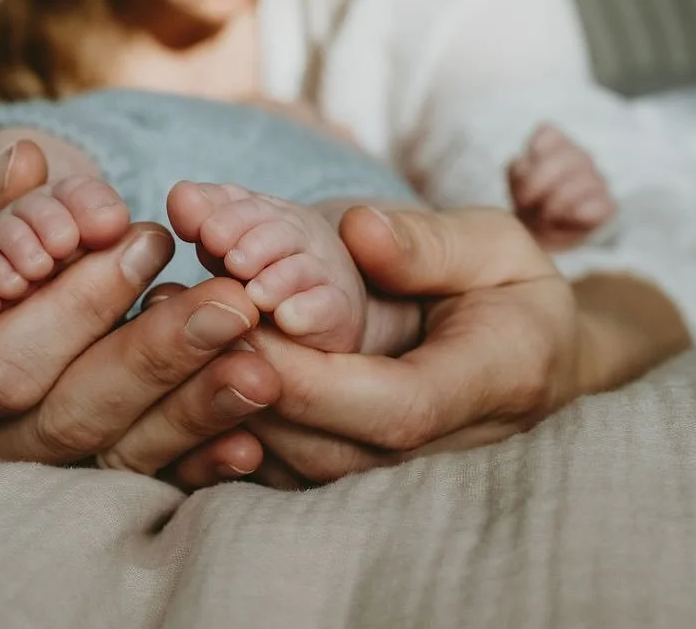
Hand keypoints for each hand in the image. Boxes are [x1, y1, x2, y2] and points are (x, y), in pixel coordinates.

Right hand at [0, 142, 281, 476]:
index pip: (4, 362)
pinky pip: (137, 484)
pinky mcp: (67, 488)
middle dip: (155, 359)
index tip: (150, 240)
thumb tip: (24, 163)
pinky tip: (249, 442)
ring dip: (193, 414)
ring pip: (112, 459)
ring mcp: (14, 479)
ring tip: (259, 365)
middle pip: (69, 420)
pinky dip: (194, 463)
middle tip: (232, 303)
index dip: (82, 305)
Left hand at [165, 205, 686, 490]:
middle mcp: (431, 441)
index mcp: (482, 386)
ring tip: (161, 334)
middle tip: (174, 325)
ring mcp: (389, 461)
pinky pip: (285, 460)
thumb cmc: (515, 287)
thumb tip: (361, 232)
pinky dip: (227, 424)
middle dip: (245, 388)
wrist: (534, 348)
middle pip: (327, 445)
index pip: (391, 408)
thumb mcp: (496, 243)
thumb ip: (432, 243)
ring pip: (295, 463)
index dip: (314, 380)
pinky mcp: (352, 456)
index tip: (248, 332)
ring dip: (222, 405)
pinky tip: (175, 370)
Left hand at [509, 123, 617, 250]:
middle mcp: (580, 156)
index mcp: (556, 143)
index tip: (522, 175)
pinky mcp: (608, 205)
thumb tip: (527, 167)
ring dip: (556, 202)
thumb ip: (519, 169)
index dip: (532, 154)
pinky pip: (598, 205)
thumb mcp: (516, 182)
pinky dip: (575, 215)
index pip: (547, 133)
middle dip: (539, 182)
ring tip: (544, 214)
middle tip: (525, 201)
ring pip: (583, 182)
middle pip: (564, 158)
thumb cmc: (529, 199)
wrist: (540, 234)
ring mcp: (597, 179)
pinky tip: (564, 220)